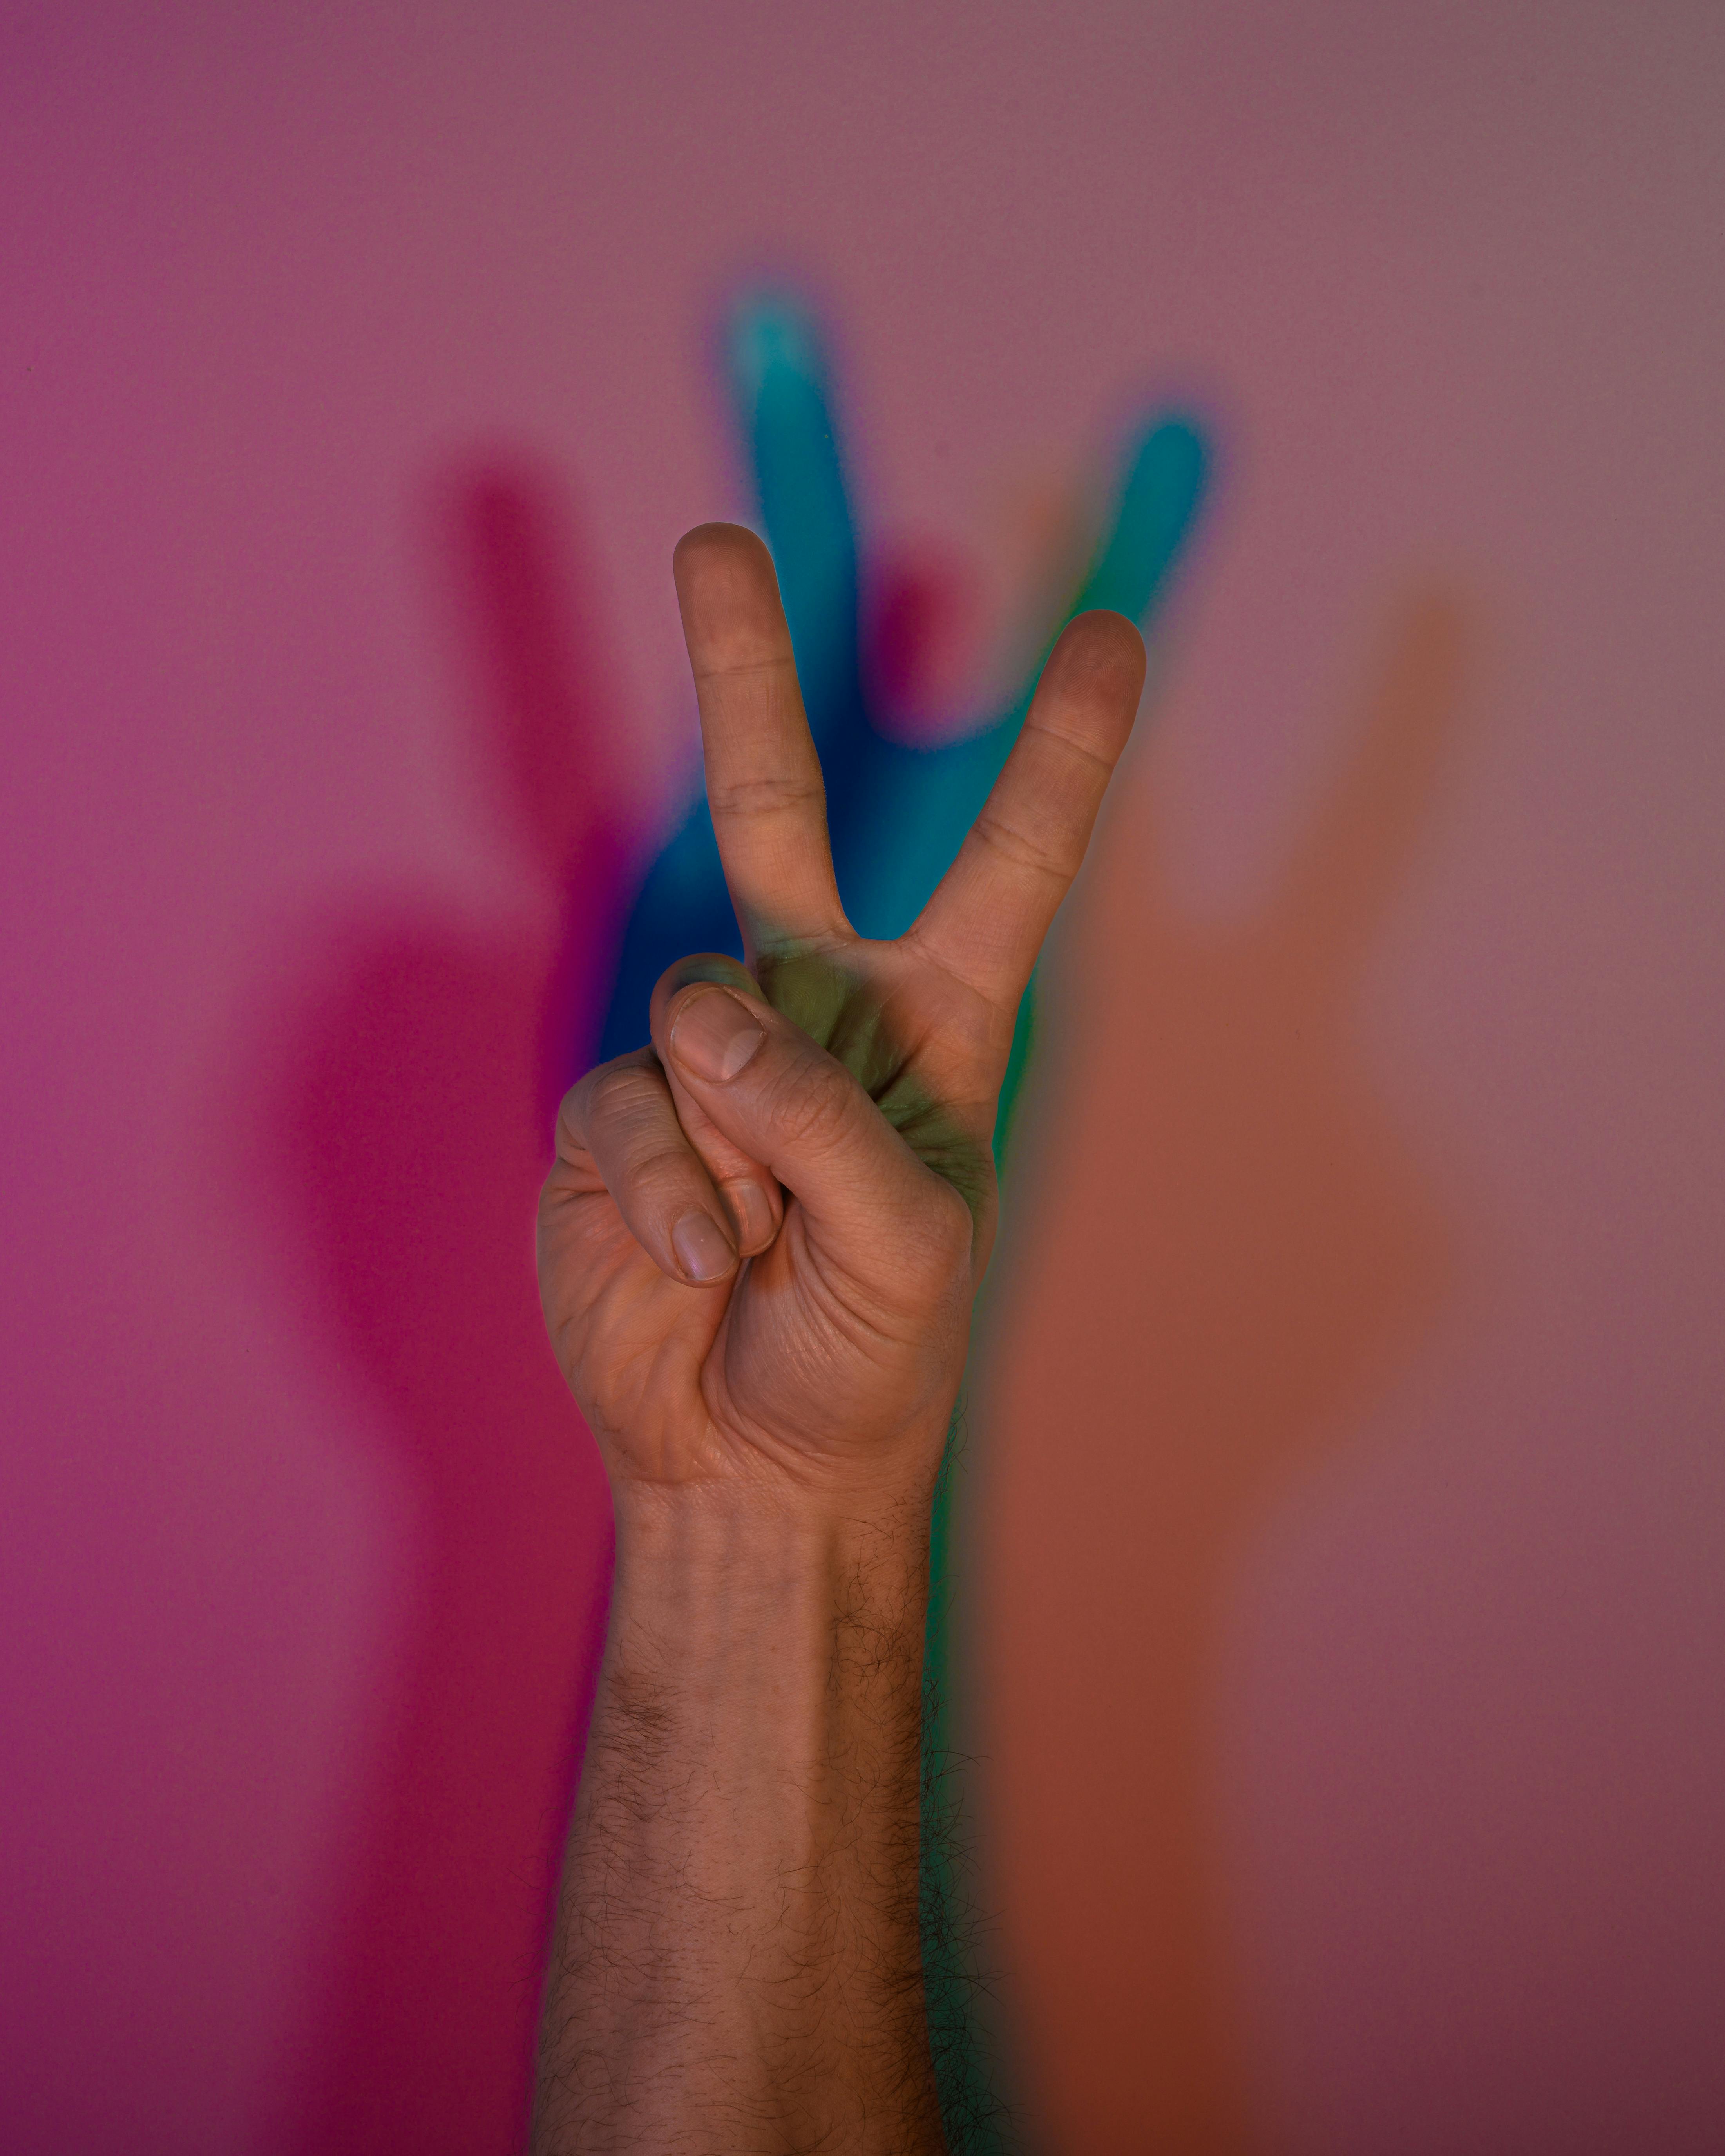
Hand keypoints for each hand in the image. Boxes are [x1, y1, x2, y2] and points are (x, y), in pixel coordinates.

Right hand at [537, 522, 1145, 1515]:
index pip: (1007, 867)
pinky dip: (669, 1193)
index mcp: (933, 1022)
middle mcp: (813, 1008)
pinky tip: (695, 1263)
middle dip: (741, 673)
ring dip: (733, 1143)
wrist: (753, 1463)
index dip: (1059, 756)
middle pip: (774, 810)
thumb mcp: (910, 1242)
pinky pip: (628, 1106)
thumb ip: (824, 1117)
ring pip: (693, 1010)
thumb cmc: (870, 1357)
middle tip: (713, 546)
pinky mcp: (613, 1118)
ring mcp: (703, 1056)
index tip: (1114, 640)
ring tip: (757, 1246)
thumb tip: (701, 1016)